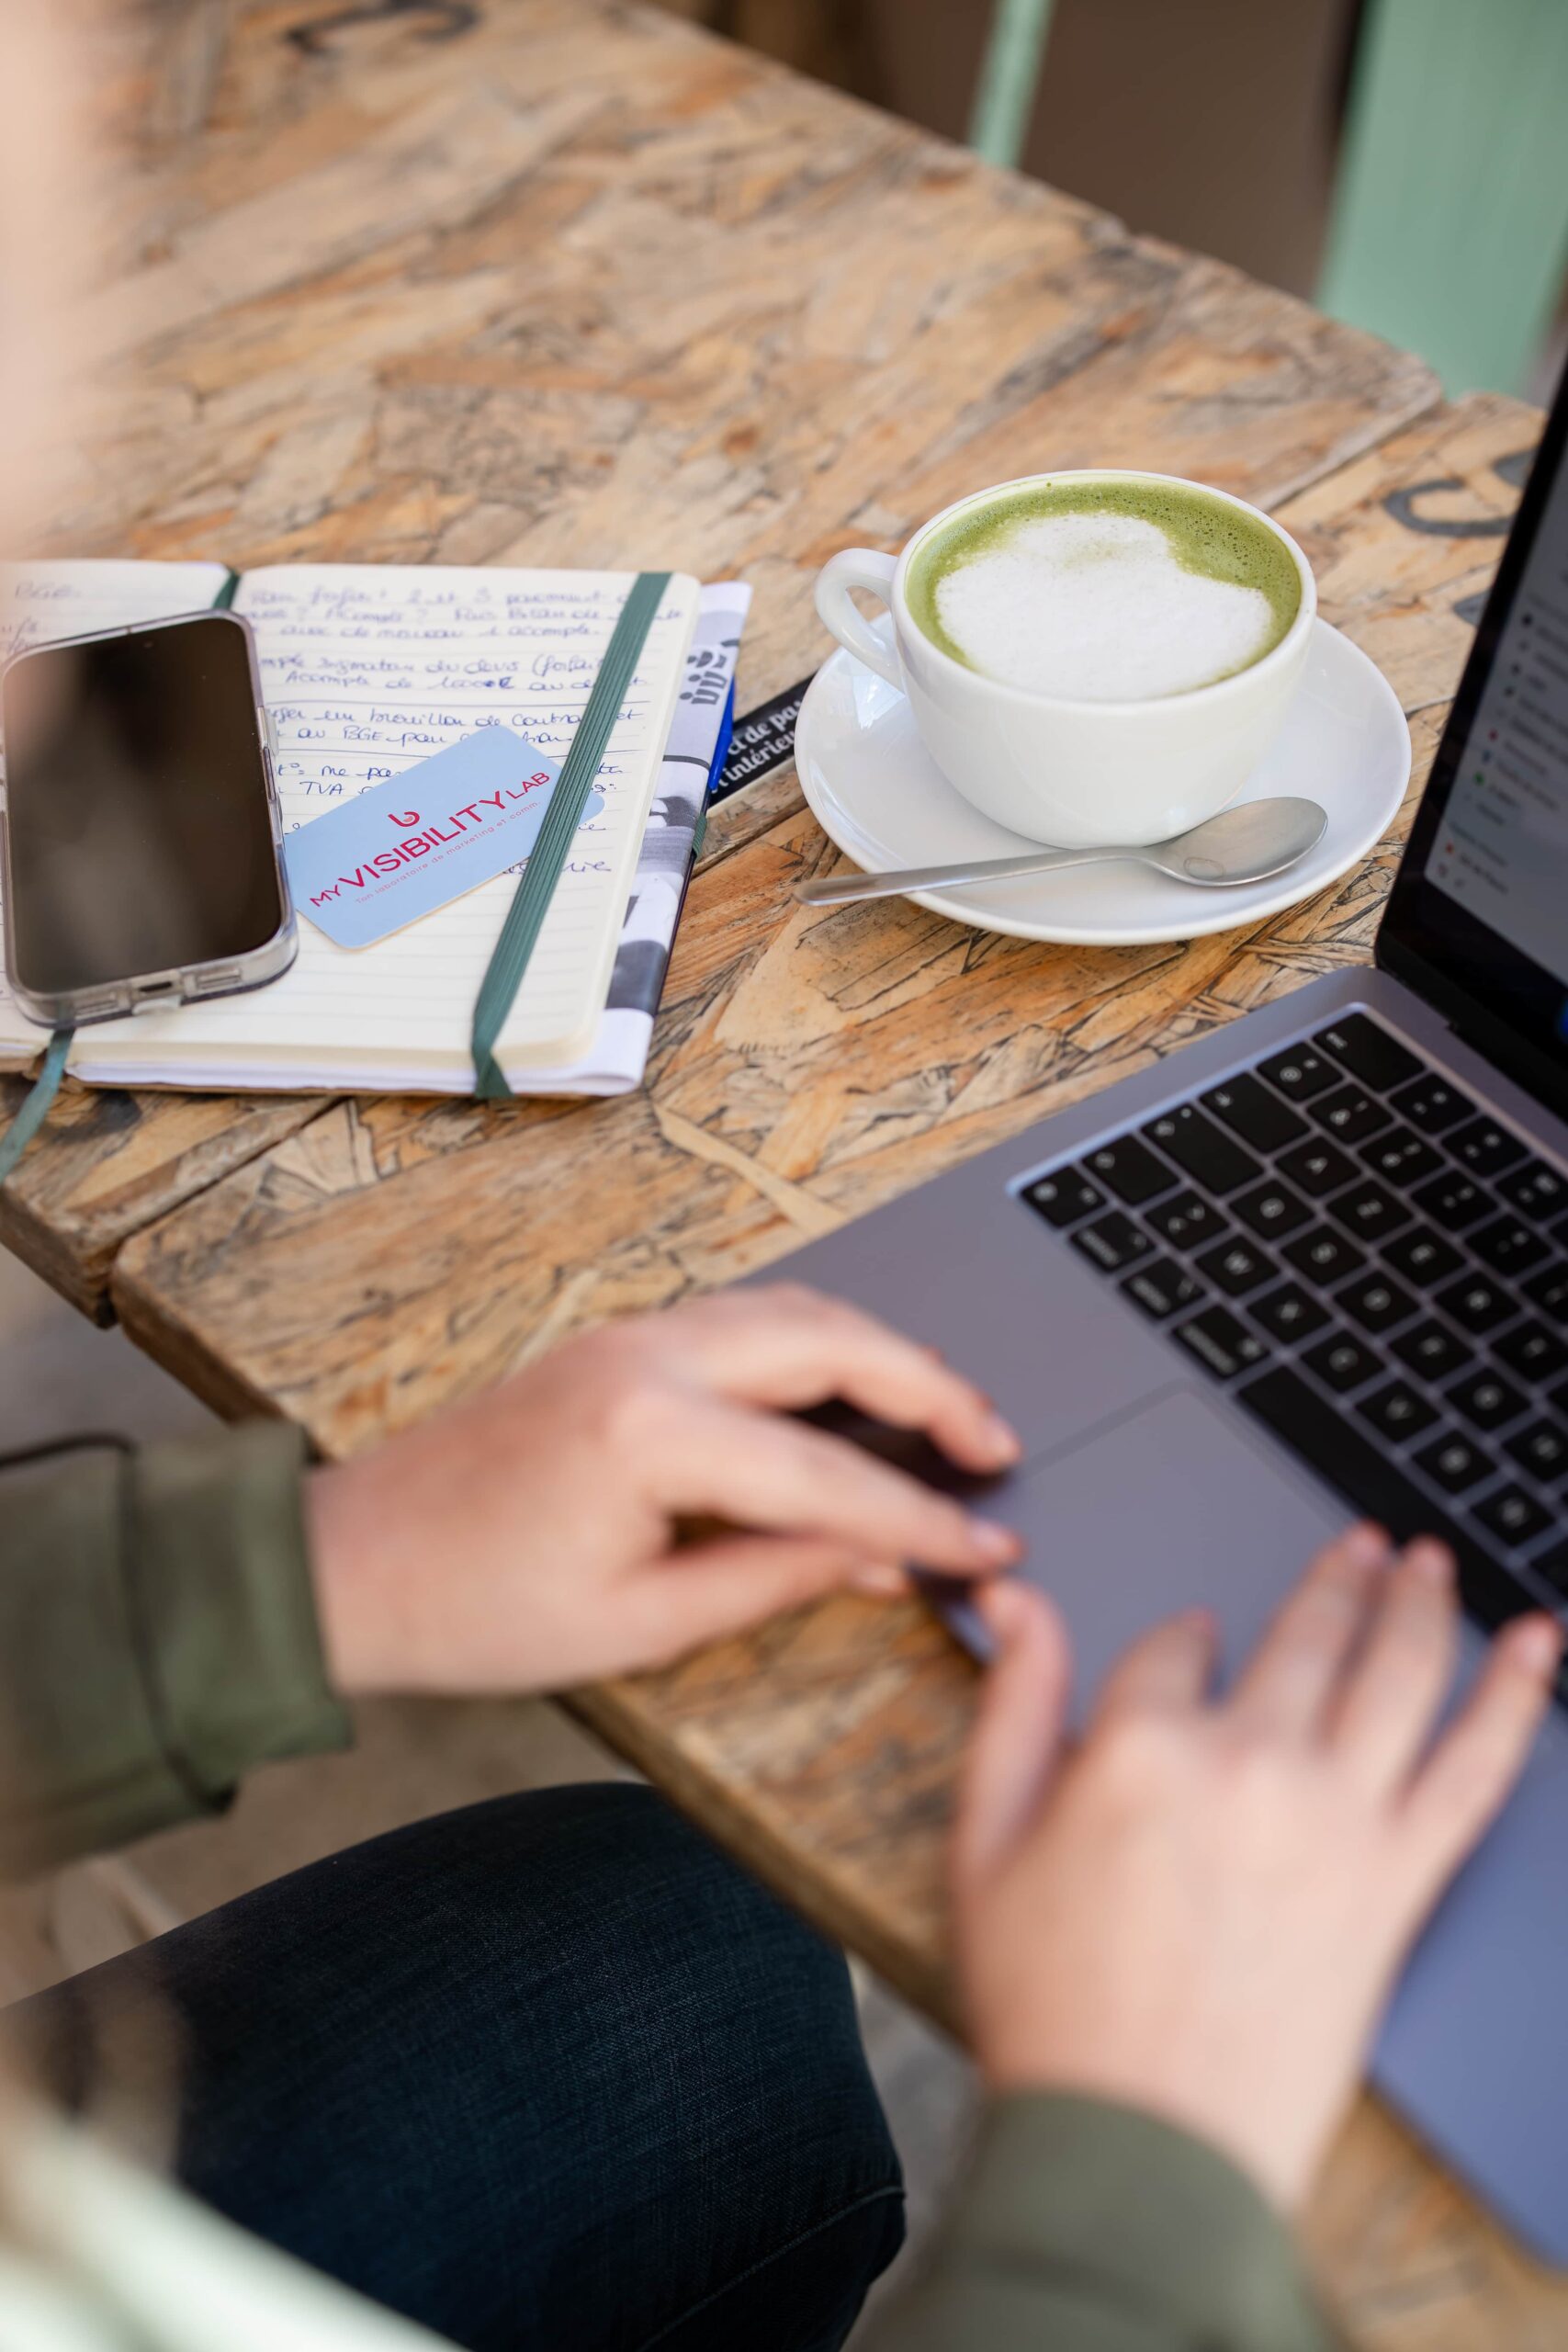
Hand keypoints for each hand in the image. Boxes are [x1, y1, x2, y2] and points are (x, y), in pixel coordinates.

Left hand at [308, 1283, 1021, 1695]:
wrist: (351, 1566)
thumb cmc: (475, 1611)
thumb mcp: (640, 1626)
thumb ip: (775, 1579)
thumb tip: (886, 1559)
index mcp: (651, 1435)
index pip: (832, 1476)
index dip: (926, 1519)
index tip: (991, 1549)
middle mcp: (648, 1358)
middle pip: (834, 1341)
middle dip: (932, 1389)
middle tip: (996, 1449)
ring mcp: (630, 1336)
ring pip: (795, 1310)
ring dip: (882, 1351)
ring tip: (947, 1416)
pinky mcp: (618, 1343)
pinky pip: (748, 1317)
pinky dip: (822, 1342)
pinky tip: (855, 1389)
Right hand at [953, 1526, 1560, 2209]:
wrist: (1143, 2142)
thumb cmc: (1056, 2008)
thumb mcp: (985, 1843)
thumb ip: (1013, 1708)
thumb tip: (1023, 1605)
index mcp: (1141, 1748)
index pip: (1174, 1646)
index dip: (1182, 1638)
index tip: (1191, 1641)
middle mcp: (1250, 1764)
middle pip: (1305, 1636)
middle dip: (1334, 1580)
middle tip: (1359, 1544)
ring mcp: (1337, 1819)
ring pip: (1397, 1671)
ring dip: (1419, 1601)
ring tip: (1429, 1560)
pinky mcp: (1399, 1882)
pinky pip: (1476, 1765)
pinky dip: (1516, 1695)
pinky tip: (1536, 1644)